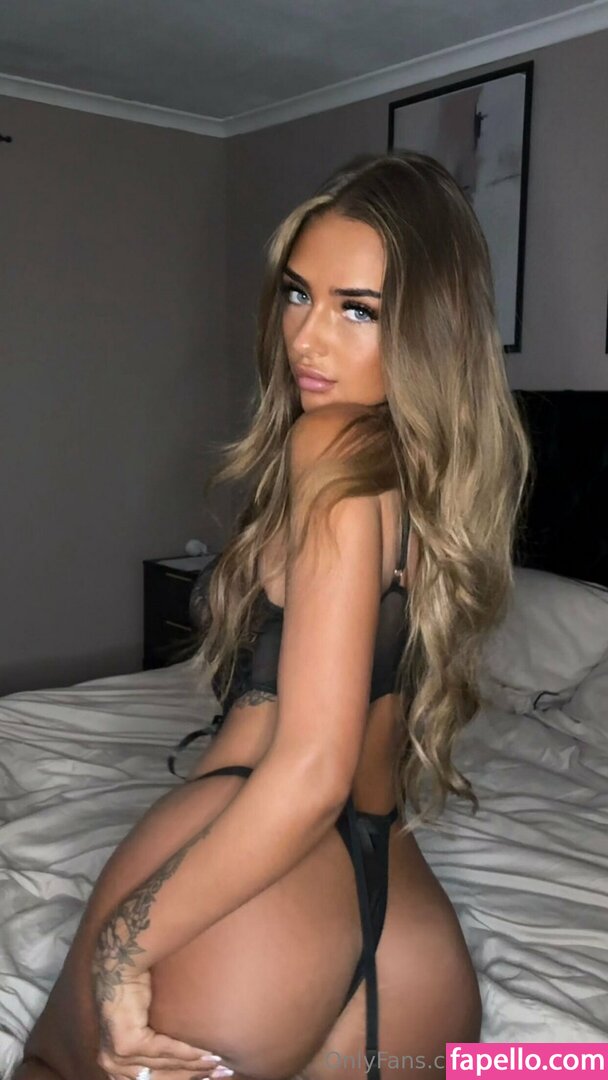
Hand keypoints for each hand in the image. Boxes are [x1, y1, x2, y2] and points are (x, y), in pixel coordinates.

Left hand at [95, 970, 230, 1079]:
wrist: (121, 969)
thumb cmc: (134, 994)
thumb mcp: (144, 1029)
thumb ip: (155, 1050)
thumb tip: (187, 1061)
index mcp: (115, 1066)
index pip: (154, 1079)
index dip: (183, 1077)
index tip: (208, 1075)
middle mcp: (113, 1065)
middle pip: (161, 1076)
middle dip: (193, 1074)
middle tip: (221, 1071)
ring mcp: (118, 1057)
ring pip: (165, 1064)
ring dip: (196, 1064)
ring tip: (219, 1062)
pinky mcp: (128, 1045)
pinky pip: (164, 1050)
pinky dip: (188, 1051)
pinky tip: (207, 1052)